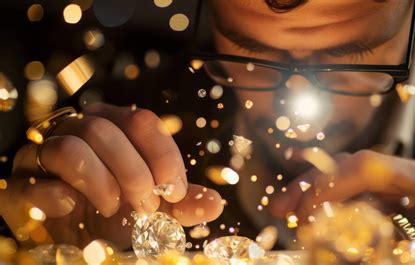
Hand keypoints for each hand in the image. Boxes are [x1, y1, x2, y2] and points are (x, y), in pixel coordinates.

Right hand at [1, 103, 222, 248]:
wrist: (70, 237)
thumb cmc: (114, 213)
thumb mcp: (154, 209)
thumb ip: (181, 205)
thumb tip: (213, 204)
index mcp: (113, 126)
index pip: (142, 121)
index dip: (163, 156)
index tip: (176, 192)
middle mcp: (78, 129)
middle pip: (106, 129)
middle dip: (134, 173)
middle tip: (146, 206)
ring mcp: (44, 152)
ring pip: (71, 146)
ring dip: (100, 182)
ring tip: (113, 208)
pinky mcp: (20, 182)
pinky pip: (32, 178)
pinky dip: (54, 194)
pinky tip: (69, 208)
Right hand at [270, 150, 414, 243]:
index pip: (370, 167)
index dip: (332, 183)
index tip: (307, 211)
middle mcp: (403, 178)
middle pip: (347, 167)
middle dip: (310, 184)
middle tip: (281, 209)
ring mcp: (392, 191)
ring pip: (341, 179)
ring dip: (308, 193)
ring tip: (282, 211)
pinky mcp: (383, 205)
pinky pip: (346, 198)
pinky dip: (321, 204)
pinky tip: (303, 212)